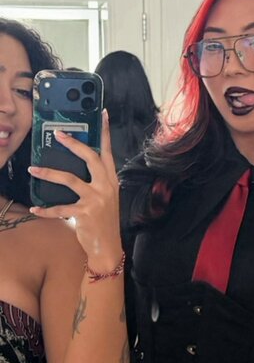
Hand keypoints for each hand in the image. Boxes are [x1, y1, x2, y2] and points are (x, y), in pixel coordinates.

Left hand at [28, 110, 121, 265]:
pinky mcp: (84, 214)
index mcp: (111, 181)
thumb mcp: (105, 198)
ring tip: (34, 169)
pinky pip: (60, 208)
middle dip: (73, 144)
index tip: (101, 114)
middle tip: (58, 135)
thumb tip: (78, 167)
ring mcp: (96, 200)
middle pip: (89, 158)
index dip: (105, 133)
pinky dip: (46, 210)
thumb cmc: (104, 222)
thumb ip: (97, 182)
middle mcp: (106, 187)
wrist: (108, 248)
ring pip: (69, 179)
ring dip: (48, 173)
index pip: (108, 152)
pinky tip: (35, 209)